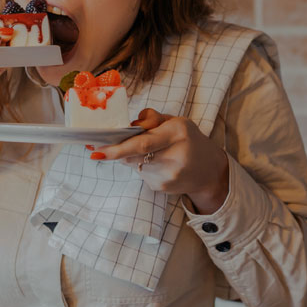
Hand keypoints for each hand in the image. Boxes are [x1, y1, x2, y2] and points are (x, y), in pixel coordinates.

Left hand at [90, 108, 230, 213]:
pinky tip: (159, 165)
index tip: (96, 151)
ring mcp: (168, 176)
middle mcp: (175, 156)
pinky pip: (141, 174)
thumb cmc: (189, 140)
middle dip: (117, 151)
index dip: (118, 148)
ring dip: (133, 156)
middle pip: (133, 155)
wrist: (209, 172)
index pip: (143, 143)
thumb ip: (152, 118)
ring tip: (153, 153)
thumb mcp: (176, 121)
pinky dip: (143, 166)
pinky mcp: (162, 187)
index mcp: (178, 133)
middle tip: (102, 148)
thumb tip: (129, 125)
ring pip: (134, 164)